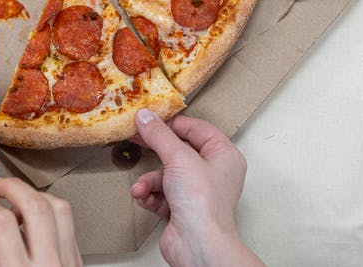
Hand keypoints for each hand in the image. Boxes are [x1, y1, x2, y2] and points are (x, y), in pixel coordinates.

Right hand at [0, 177, 81, 266]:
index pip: (3, 224)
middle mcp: (48, 266)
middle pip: (36, 208)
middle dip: (13, 188)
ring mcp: (68, 263)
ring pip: (59, 208)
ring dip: (34, 196)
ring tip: (16, 200)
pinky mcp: (77, 260)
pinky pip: (67, 222)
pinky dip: (48, 210)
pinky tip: (32, 216)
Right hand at [131, 110, 262, 266]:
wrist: (197, 245)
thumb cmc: (204, 205)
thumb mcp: (179, 158)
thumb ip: (159, 135)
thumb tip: (146, 117)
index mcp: (224, 156)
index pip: (197, 129)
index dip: (173, 124)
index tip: (151, 119)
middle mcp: (213, 173)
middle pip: (178, 152)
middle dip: (156, 153)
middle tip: (137, 140)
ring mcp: (197, 192)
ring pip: (166, 175)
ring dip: (149, 181)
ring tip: (143, 187)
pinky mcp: (182, 208)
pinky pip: (160, 193)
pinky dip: (150, 195)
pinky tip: (145, 198)